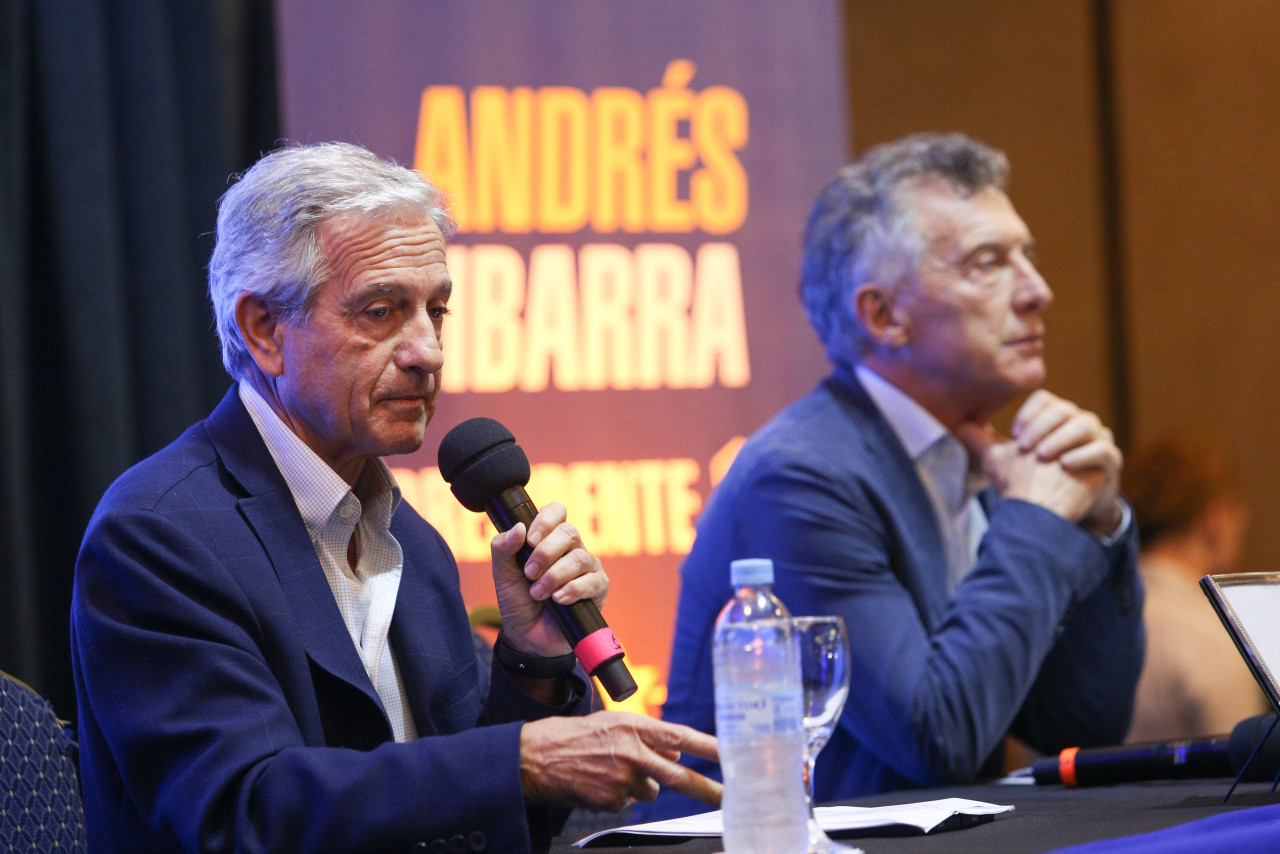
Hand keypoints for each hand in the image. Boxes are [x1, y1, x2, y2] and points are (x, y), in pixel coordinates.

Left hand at [490, 502, 606, 657]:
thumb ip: (503, 549)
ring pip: (580, 558)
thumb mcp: (503, 574)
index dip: (545, 521)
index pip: (557, 512)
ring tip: (538, 593)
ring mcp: (587, 568)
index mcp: (549, 539)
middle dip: (545, 553)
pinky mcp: (598, 588)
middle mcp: (571, 549)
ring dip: (554, 576)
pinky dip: (571, 590)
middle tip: (529, 573)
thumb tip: (518, 528)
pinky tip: (558, 600)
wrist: (527, 636)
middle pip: (569, 532)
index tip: (530, 541)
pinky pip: (592, 581)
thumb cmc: (518, 601)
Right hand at [520, 712, 721, 811]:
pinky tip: (598, 782)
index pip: (681, 736)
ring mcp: (620, 779)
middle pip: (677, 777)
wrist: (535, 757)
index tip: (732, 754)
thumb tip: (678, 755)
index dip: (709, 747)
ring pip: (651, 791)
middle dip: (706, 789)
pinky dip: (619, 796)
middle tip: (727, 799)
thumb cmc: (575, 736)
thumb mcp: (614, 724)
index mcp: (634, 727)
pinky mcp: (610, 801)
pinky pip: (628, 803)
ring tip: (611, 771)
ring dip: (641, 786)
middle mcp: (631, 752)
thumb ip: (648, 738)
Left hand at [956, 390, 1122, 534]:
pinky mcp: (1111, 461)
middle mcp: (1078, 421)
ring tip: (1043, 456)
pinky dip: (1083, 454)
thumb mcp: (1000, 460)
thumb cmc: (1031, 480)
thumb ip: (980, 441)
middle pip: (1063, 409)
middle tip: (1025, 448)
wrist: (1058, 511)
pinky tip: (1065, 464)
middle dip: (1041, 427)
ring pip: (1084, 424)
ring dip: (1060, 438)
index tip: (1014, 436)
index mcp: (1054, 416)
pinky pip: (1103, 449)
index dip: (1028, 415)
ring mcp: (1098, 439)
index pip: (1043, 399)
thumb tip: (956, 425)